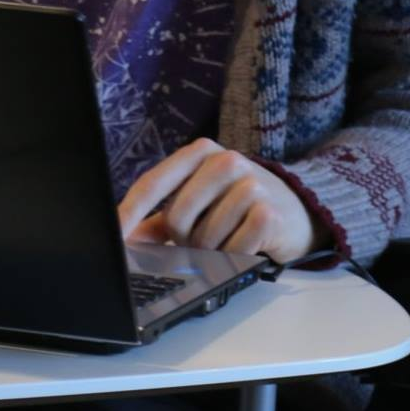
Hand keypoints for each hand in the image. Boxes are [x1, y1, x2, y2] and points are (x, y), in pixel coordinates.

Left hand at [117, 138, 325, 262]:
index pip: (153, 183)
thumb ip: (161, 219)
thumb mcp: (199, 201)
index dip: (129, 212)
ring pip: (204, 239)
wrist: (297, 209)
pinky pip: (232, 251)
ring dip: (211, 251)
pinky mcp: (268, 213)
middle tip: (201, 239)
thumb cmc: (237, 204)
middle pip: (177, 218)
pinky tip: (246, 245)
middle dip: (183, 239)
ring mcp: (249, 185)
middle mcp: (224, 161)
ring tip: (228, 238)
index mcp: (199, 152)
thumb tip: (126, 239)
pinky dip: (233, 258)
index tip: (112, 235)